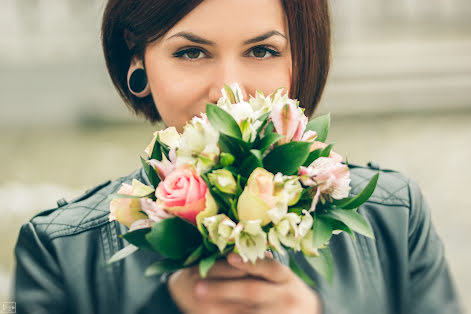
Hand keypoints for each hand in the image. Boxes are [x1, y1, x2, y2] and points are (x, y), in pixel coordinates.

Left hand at [167, 252, 321, 313]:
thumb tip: (233, 252)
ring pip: (247, 311)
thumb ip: (263, 267)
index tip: (229, 257)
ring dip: (222, 308)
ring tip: (200, 302)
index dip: (249, 263)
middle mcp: (286, 296)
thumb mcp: (281, 277)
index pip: (269, 267)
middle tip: (198, 287)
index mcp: (286, 278)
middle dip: (224, 289)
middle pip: (252, 290)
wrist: (308, 313)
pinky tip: (213, 313)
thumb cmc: (286, 291)